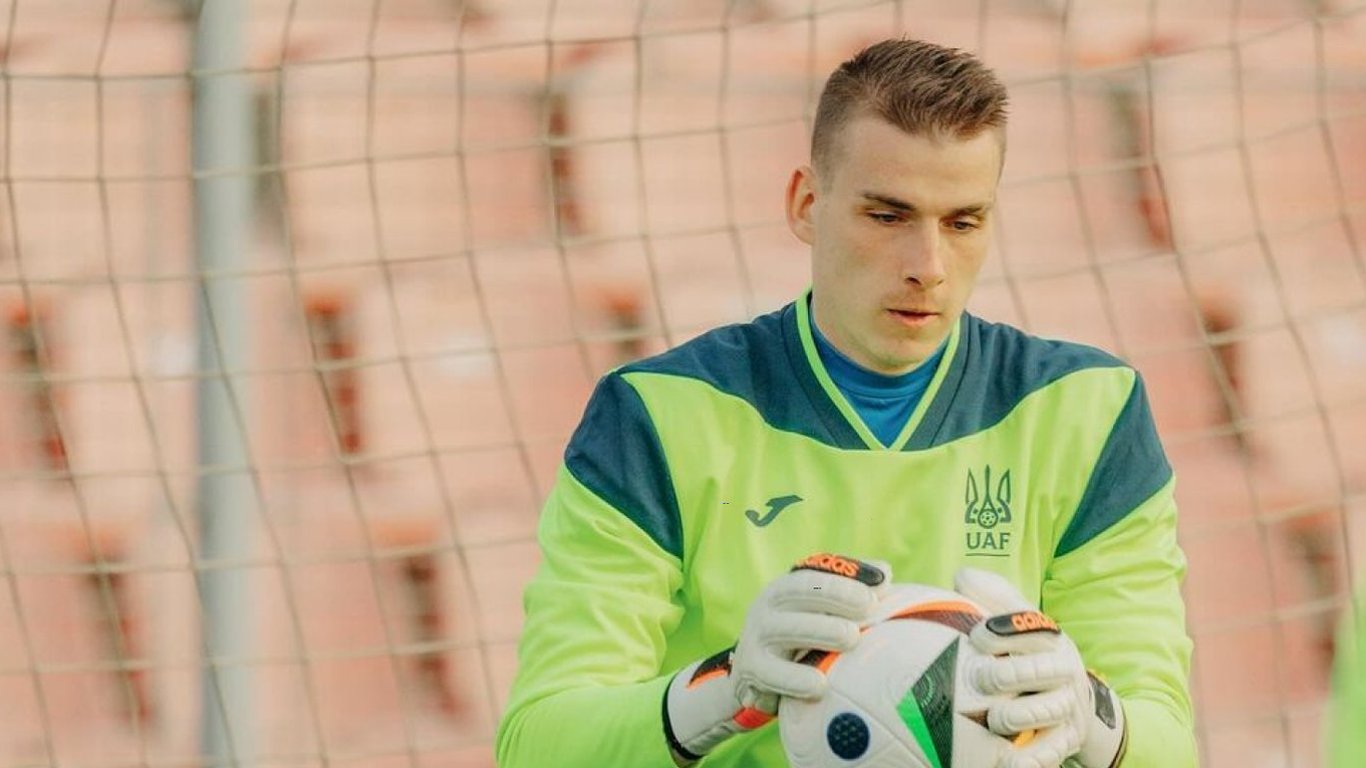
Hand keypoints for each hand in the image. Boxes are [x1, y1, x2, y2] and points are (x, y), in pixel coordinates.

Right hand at [663, 553, 889, 763]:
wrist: (757, 677)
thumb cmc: (803, 638)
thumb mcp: (821, 612)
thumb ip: (852, 590)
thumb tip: (884, 573)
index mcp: (786, 588)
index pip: (812, 575)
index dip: (842, 581)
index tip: (875, 591)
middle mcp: (766, 606)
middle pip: (796, 592)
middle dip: (834, 596)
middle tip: (868, 609)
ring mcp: (755, 637)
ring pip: (783, 628)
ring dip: (818, 630)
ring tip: (851, 638)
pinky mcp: (751, 670)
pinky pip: (770, 673)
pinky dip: (794, 679)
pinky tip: (821, 685)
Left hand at [955, 568, 1126, 767]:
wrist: (1076, 703)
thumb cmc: (1029, 654)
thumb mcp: (1019, 623)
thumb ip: (992, 596)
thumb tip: (961, 577)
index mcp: (1049, 637)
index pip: (1031, 627)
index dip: (1003, 630)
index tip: (977, 635)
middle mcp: (1064, 669)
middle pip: (1039, 670)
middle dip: (1008, 675)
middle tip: (982, 679)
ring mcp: (1067, 706)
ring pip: (1043, 711)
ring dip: (1014, 715)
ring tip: (993, 718)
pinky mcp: (1067, 739)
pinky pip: (1049, 752)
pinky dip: (1029, 759)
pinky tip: (1007, 763)